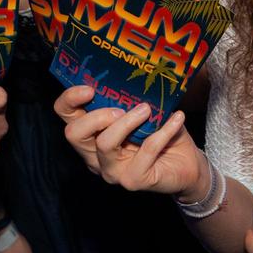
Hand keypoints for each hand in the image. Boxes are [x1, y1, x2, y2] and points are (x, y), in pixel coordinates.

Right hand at [54, 85, 207, 197]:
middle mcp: (94, 155)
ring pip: (104, 143)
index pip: (65, 115)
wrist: (187, 166)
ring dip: (127, 122)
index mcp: (91, 135)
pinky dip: (164, 130)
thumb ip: (131, 98)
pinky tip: (177, 118)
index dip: (69, 99)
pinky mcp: (134, 180)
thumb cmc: (161, 134)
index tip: (89, 88)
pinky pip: (146, 150)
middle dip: (96, 116)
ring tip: (147, 110)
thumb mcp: (143, 111)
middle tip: (120, 108)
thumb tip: (135, 72)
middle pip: (73, 133)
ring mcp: (112, 171)